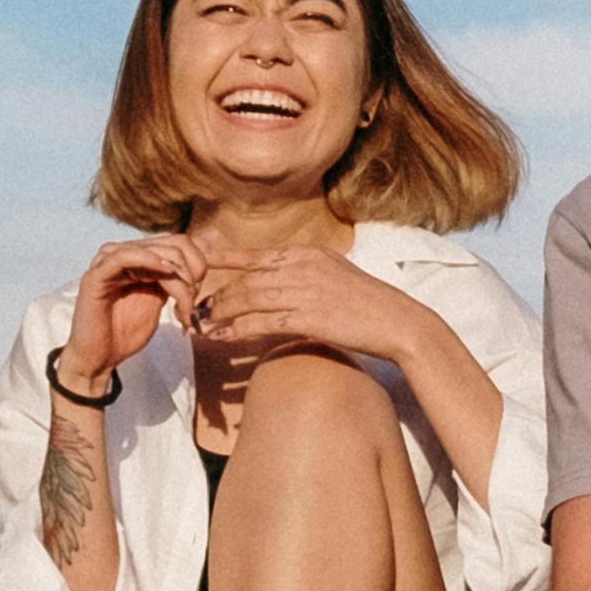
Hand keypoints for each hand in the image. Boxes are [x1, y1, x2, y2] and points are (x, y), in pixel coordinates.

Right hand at [62, 235, 206, 397]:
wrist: (99, 359)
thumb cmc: (125, 333)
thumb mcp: (158, 301)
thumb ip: (173, 281)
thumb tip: (199, 267)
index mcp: (138, 258)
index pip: (180, 243)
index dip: (200, 263)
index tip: (201, 294)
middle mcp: (123, 254)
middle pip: (174, 244)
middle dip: (193, 274)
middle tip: (191, 306)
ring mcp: (107, 261)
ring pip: (156, 250)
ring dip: (178, 278)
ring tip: (183, 305)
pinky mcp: (95, 275)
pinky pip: (124, 256)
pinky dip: (150, 260)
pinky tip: (166, 273)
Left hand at [184, 244, 433, 386]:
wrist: (398, 321)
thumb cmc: (369, 303)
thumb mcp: (336, 275)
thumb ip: (305, 274)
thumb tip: (281, 280)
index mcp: (307, 254)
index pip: (255, 254)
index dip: (222, 257)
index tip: (197, 258)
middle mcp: (302, 267)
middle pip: (245, 278)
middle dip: (214, 293)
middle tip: (191, 306)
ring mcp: (305, 291)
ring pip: (248, 298)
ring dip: (218, 312)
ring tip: (199, 323)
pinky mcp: (309, 318)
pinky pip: (261, 322)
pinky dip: (236, 329)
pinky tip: (220, 336)